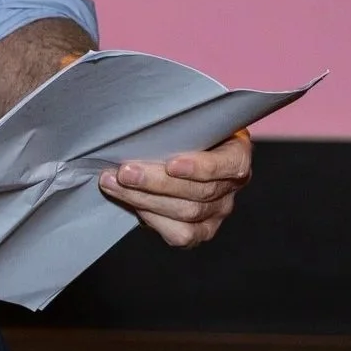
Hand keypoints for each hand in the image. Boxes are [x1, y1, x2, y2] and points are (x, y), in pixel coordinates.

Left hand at [99, 130, 251, 247]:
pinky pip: (180, 235)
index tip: (171, 165)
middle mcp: (231, 186)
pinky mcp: (201, 230)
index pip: (229, 164)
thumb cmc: (186, 128)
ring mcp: (218, 211)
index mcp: (237, 154)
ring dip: (143, 199)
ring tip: (113, 183)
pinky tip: (130, 202)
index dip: (201, 168)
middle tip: (124, 172)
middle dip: (155, 182)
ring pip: (185, 214)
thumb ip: (178, 121)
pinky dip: (151, 219)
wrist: (183, 150)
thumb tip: (145, 116)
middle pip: (198, 193)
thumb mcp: (190, 118)